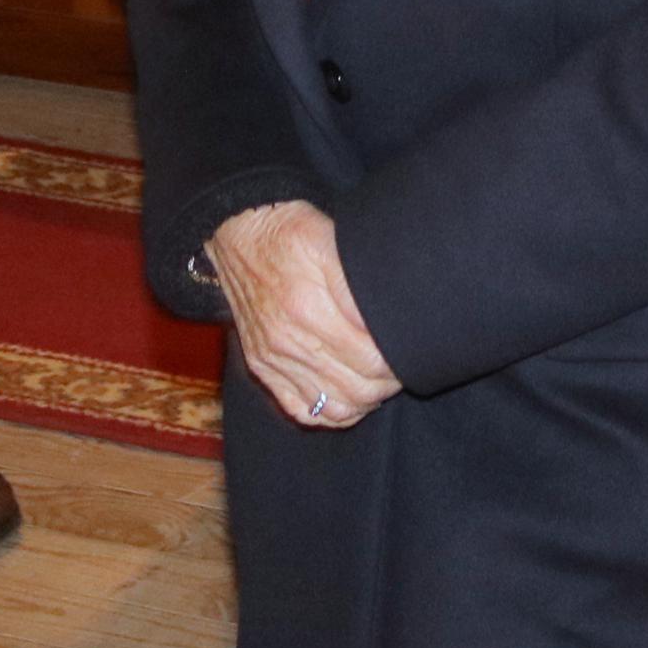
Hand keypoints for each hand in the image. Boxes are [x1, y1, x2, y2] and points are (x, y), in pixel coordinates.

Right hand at [208, 200, 397, 428]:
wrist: (238, 234)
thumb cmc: (290, 233)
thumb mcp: (330, 240)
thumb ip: (357, 282)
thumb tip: (386, 319)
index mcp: (308, 309)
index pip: (370, 360)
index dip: (397, 361)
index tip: (409, 349)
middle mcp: (288, 343)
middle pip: (357, 390)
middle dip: (388, 383)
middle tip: (402, 365)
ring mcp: (272, 361)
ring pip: (334, 409)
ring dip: (366, 401)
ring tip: (380, 381)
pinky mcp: (262, 368)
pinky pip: (302, 411)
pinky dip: (331, 413)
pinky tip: (349, 396)